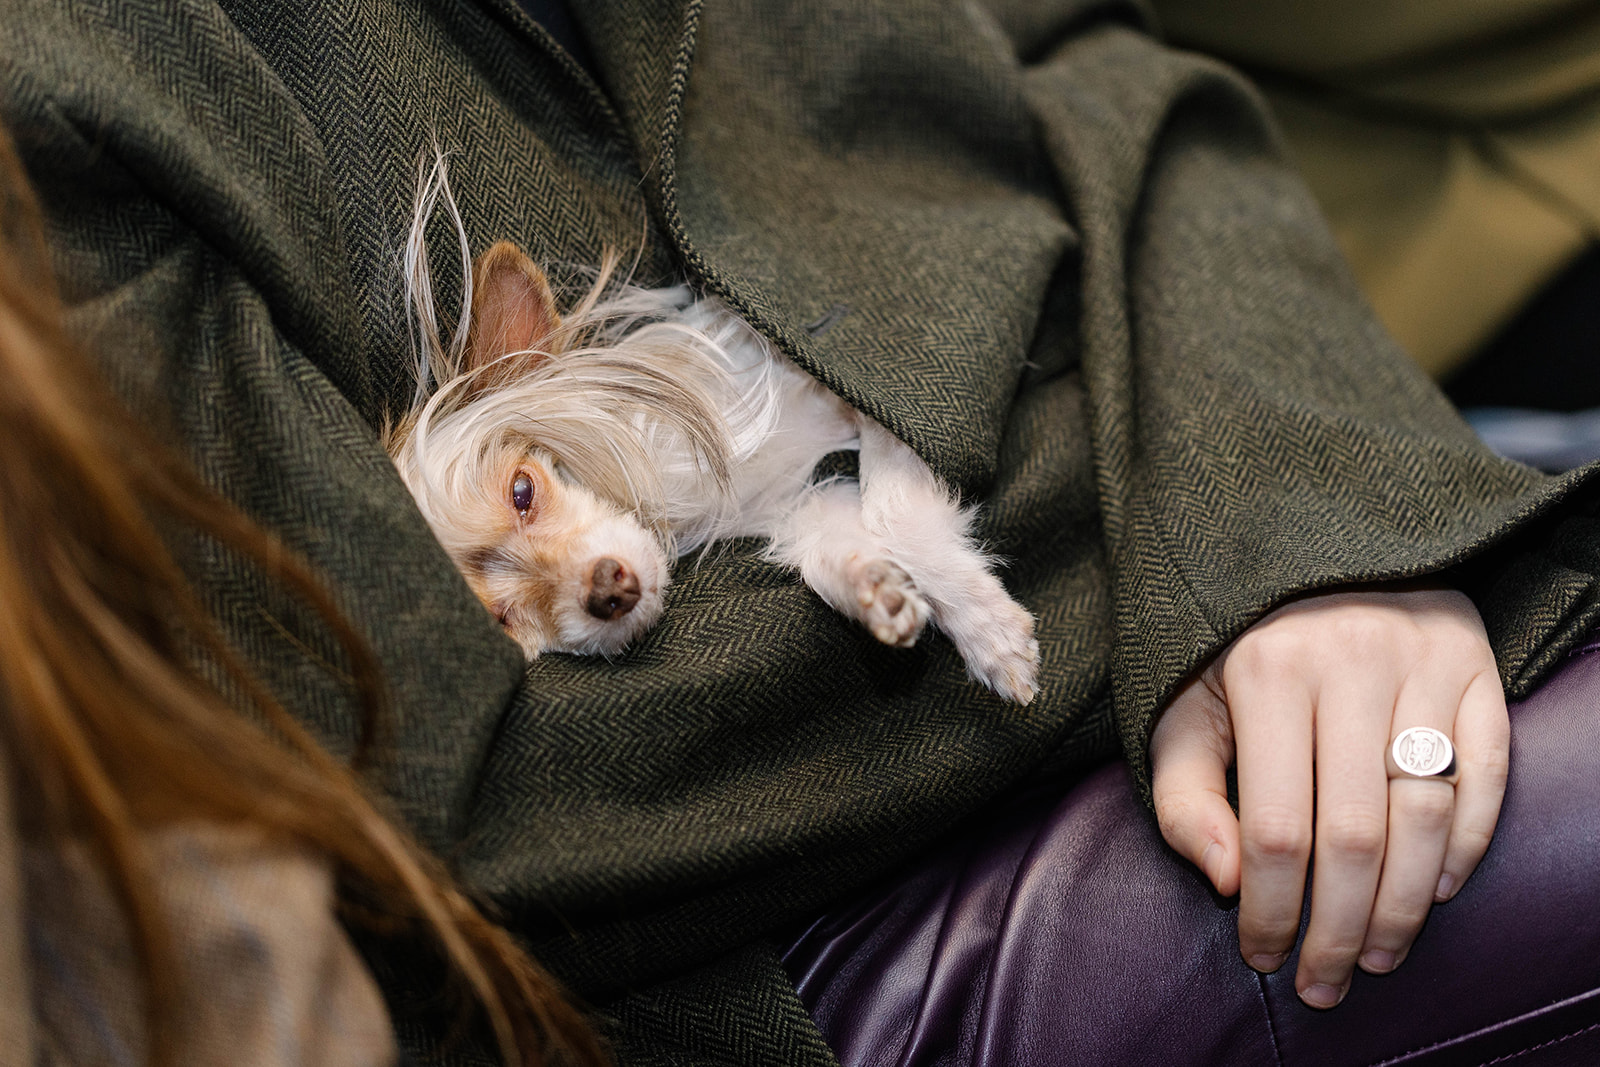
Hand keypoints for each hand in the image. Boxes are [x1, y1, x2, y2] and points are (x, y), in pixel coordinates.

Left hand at [1149, 588, 1508, 1007]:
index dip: (1272, 912)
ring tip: (1379, 954)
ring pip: (1425, 816)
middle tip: (1328, 982)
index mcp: (1265, 672)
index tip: (1264, 958)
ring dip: (1405, 907)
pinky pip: (1485, 775)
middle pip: (1354, 836)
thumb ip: (1185, 798)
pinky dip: (1465, 846)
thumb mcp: (1182, 711)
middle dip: (1340, 930)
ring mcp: (1421, 660)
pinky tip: (1433, 891)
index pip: (1275, 830)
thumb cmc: (1232, 651)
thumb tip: (1227, 883)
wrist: (1307, 552)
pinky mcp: (1475, 662)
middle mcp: (1348, 661)